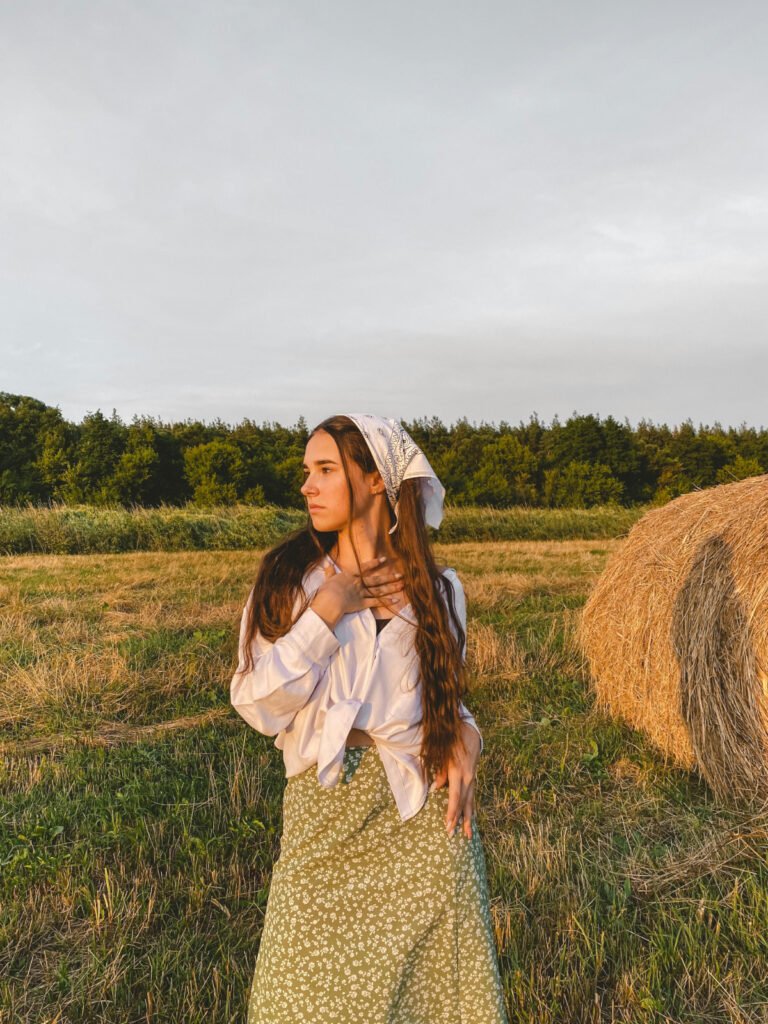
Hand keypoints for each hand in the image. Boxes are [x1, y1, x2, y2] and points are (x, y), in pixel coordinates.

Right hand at [310, 556, 405, 627]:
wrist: (331, 600)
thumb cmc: (327, 589)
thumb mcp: (328, 579)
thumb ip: (330, 573)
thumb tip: (327, 565)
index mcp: (351, 575)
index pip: (365, 567)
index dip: (375, 563)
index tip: (384, 559)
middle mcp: (359, 583)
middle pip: (376, 579)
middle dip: (389, 577)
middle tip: (400, 575)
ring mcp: (362, 593)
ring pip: (379, 590)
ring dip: (391, 588)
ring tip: (401, 585)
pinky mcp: (363, 603)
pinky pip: (377, 602)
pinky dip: (386, 601)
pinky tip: (396, 600)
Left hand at [430, 721, 480, 839]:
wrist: (470, 733)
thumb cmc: (452, 743)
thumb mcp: (443, 755)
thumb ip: (440, 773)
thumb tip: (435, 789)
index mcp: (458, 773)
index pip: (455, 797)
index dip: (451, 812)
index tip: (448, 824)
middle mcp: (467, 778)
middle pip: (463, 803)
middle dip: (458, 820)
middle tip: (452, 835)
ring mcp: (472, 778)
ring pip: (470, 802)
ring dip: (468, 819)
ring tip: (467, 834)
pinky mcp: (474, 778)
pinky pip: (472, 796)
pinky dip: (471, 809)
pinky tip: (472, 818)